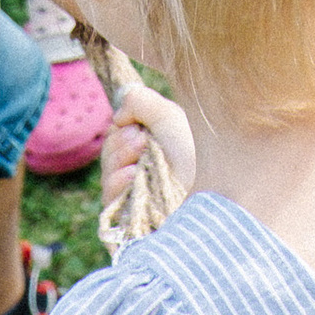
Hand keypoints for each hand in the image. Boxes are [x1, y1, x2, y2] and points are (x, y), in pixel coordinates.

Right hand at [100, 80, 194, 216]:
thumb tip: (117, 117)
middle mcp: (141, 167)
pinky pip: (107, 195)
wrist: (208, 184)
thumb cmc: (191, 146)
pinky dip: (116, 180)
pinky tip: (132, 175)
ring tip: (142, 154)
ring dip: (120, 157)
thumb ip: (137, 102)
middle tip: (143, 141)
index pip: (116, 133)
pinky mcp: (132, 213)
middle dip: (121, 141)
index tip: (137, 126)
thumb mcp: (167, 113)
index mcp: (149, 144)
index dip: (121, 127)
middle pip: (108, 151)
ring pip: (106, 171)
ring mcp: (136, 192)